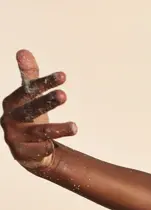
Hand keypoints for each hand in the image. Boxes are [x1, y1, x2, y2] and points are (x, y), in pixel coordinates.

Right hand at [2, 49, 76, 172]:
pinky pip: (35, 151)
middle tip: (64, 95)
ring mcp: (16, 137)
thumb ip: (29, 76)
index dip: (44, 83)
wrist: (26, 150)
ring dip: (56, 129)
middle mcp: (11, 119)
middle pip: (29, 110)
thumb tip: (23, 51)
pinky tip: (53, 146)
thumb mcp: (29, 97)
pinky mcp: (23, 154)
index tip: (63, 76)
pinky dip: (44, 148)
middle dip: (46, 102)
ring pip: (38, 132)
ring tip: (75, 127)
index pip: (28, 90)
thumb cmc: (29, 118)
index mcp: (12, 103)